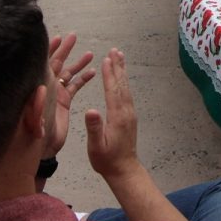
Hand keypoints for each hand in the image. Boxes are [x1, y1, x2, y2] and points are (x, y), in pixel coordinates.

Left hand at [46, 34, 96, 157]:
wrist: (41, 147)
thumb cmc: (34, 131)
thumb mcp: (34, 117)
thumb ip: (37, 105)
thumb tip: (42, 90)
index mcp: (41, 85)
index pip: (45, 62)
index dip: (51, 49)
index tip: (58, 37)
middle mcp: (48, 86)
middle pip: (57, 62)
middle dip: (66, 49)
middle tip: (73, 36)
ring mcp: (56, 93)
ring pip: (69, 73)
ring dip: (78, 63)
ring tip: (89, 53)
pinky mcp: (64, 101)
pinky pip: (75, 85)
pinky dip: (84, 78)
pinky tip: (93, 72)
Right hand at [84, 49, 139, 180]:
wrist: (124, 169)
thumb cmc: (106, 159)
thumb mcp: (96, 146)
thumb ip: (94, 128)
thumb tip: (91, 110)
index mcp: (117, 117)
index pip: (112, 91)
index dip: (109, 74)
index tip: (106, 59)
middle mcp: (126, 112)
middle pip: (121, 85)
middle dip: (118, 67)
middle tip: (115, 50)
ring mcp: (130, 114)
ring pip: (126, 88)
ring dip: (122, 71)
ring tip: (120, 57)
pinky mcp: (129, 116)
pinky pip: (127, 94)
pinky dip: (123, 82)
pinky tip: (121, 77)